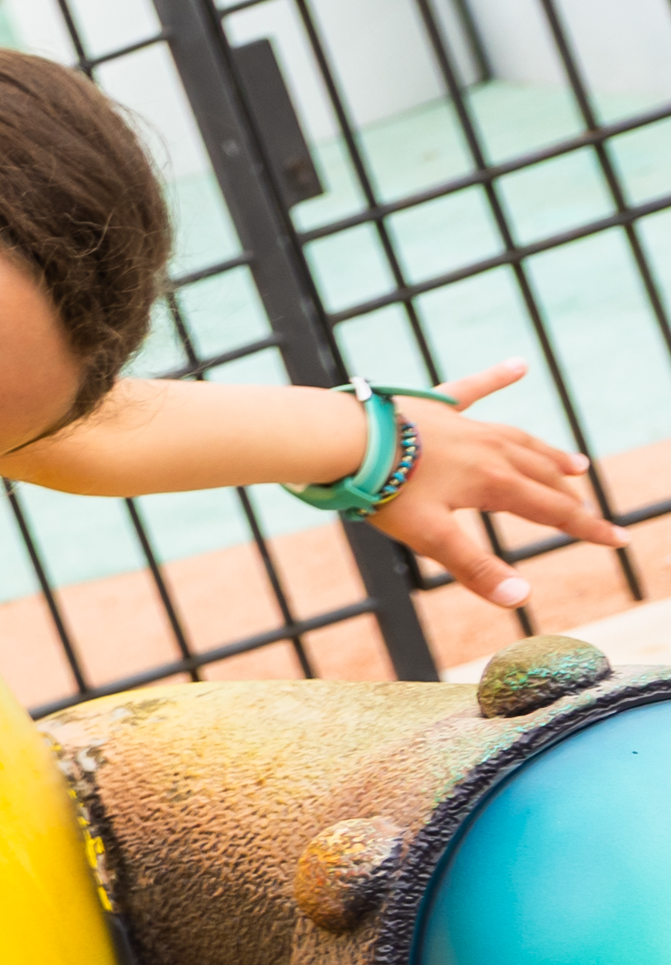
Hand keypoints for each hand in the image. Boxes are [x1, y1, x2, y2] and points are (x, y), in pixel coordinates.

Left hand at [374, 364, 612, 606]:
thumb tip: (521, 599)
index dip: (587, 528)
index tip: (618, 539)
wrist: (345, 440)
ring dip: (548, 454)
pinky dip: (497, 377)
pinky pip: (474, 388)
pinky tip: (518, 366)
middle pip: (542, 476)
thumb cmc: (385, 490)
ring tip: (573, 463)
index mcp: (493, 483)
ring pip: (520, 440)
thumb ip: (476, 568)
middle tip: (587, 514)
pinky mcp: (437, 404)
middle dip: (568, 498)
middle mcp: (490, 449)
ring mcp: (465, 423)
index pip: (552, 511)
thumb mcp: (432, 537)